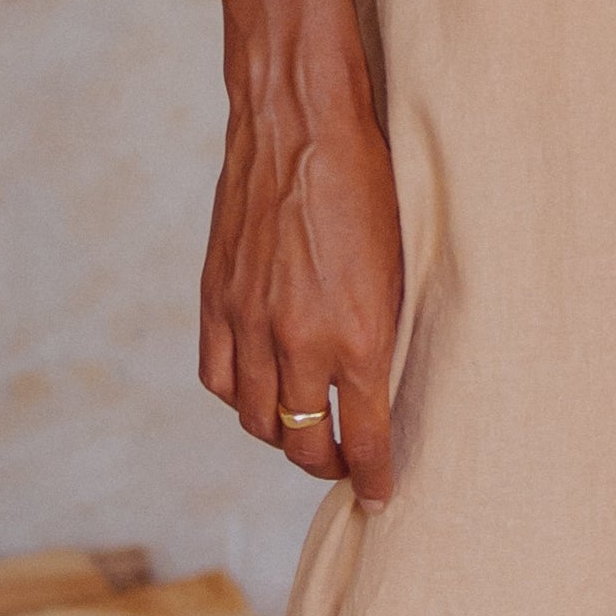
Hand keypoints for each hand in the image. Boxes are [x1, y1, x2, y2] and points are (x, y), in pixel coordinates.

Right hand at [199, 45, 402, 503]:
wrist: (299, 121)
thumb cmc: (367, 184)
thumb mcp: (399, 267)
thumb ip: (385, 334)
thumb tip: (381, 387)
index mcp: (355, 336)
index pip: (362, 439)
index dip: (373, 476)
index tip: (380, 494)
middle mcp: (296, 341)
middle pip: (302, 442)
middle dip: (326, 464)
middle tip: (343, 464)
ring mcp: (249, 323)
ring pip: (255, 420)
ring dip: (280, 436)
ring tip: (302, 430)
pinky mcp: (216, 300)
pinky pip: (218, 379)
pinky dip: (239, 397)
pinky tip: (258, 390)